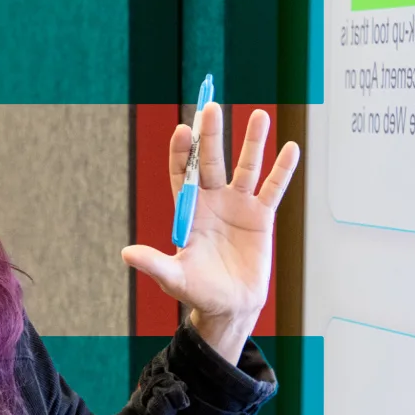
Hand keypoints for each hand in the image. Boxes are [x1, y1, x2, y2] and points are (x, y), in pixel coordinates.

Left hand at [121, 104, 299, 363]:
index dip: (181, 153)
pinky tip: (289, 147)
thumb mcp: (173, 277)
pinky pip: (273, 189)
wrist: (229, 306)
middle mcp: (213, 202)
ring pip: (246, 167)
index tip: (182, 130)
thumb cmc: (198, 291)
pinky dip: (282, 170)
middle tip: (211, 107)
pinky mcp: (261, 217)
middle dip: (211, 136)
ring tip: (257, 115)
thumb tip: (126, 254)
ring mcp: (238, 206)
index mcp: (189, 211)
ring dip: (252, 143)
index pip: (183, 174)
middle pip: (212, 162)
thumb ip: (153, 263)